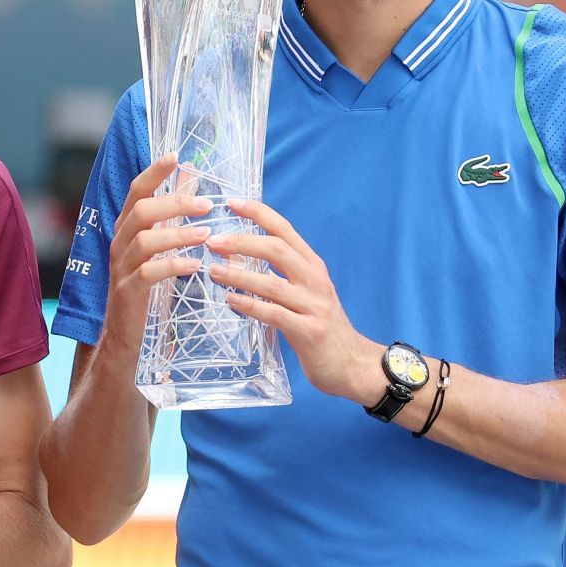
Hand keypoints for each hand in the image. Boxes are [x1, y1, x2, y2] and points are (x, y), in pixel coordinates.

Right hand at [100, 154, 214, 357]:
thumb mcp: (160, 244)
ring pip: (144, 240)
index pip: (136, 191)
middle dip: (174, 203)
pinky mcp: (128, 292)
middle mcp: (119, 243)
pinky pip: (147, 273)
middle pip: (140, 211)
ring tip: (206, 236)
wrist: (124, 334)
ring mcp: (120, 268)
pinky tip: (194, 266)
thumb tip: (191, 172)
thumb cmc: (147, 285)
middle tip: (207, 206)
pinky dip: (172, 266)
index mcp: (127, 228)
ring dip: (177, 235)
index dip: (153, 172)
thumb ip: (174, 210)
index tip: (175, 156)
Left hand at [206, 198, 381, 404]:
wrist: (352, 364)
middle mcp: (315, 280)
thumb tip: (233, 257)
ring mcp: (314, 305)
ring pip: (272, 283)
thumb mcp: (301, 294)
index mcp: (312, 266)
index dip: (258, 213)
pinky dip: (250, 306)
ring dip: (239, 274)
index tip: (232, 202)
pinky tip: (231, 301)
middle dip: (242, 241)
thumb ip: (274, 275)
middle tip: (213, 241)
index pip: (285, 229)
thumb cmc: (320, 327)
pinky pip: (274, 314)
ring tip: (213, 270)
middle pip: (277, 249)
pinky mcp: (309, 331)